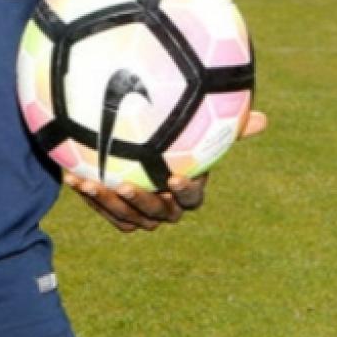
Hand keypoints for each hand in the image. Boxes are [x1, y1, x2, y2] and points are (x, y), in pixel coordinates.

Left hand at [66, 111, 267, 233]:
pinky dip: (89, 196)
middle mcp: (166, 207)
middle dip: (139, 200)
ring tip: (90, 182)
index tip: (172, 176)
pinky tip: (71, 176)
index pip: (192, 198)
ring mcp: (140, 213)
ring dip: (107, 201)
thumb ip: (222, 124)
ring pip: (127, 217)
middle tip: (122, 182)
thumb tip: (265, 119)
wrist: (137, 148)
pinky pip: (104, 211)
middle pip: (156, 213)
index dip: (184, 190)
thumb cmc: (173, 137)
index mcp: (187, 190)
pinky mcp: (116, 211)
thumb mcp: (195, 128)